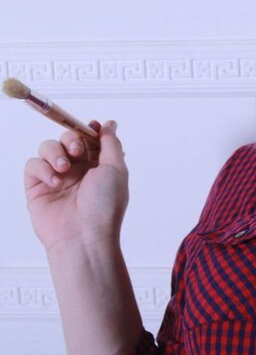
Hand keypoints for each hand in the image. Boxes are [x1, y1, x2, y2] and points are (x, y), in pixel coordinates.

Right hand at [24, 120, 128, 252]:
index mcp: (98, 165)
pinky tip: (54, 182)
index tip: (91, 126)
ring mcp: (57, 177)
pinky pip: (33, 165)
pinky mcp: (37, 187)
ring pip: (48, 147)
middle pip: (67, 138)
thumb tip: (109, 124)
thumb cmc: (104, 206)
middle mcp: (77, 170)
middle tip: (76, 150)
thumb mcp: (116, 169)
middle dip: (71, 138)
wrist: (83, 236)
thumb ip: (111, 144)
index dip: (89, 129)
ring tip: (64, 169)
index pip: (89, 138)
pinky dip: (42, 168)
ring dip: (55, 152)